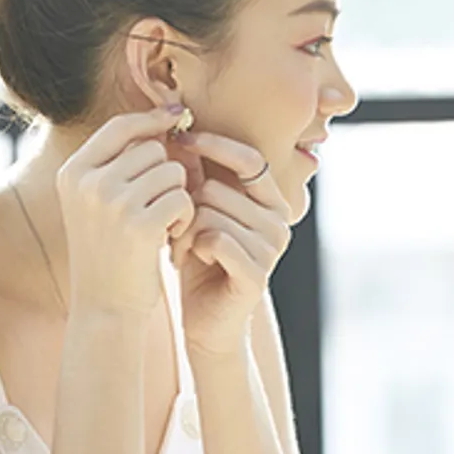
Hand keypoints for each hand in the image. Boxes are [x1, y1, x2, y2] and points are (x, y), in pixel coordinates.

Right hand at [57, 105, 196, 316]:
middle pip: (153, 149)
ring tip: (160, 225)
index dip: (151, 120)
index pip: (119, 127)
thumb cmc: (109, 253)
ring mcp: (113, 203)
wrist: (106, 308)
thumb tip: (168, 119)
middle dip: (167, 174)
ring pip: (172, 172)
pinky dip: (184, 218)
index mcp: (73, 173)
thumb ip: (122, 163)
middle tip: (159, 206)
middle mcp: (88, 183)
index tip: (176, 118)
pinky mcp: (141, 224)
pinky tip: (168, 238)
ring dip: (178, 196)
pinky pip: (183, 198)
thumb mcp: (99, 203)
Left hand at [170, 132, 292, 355]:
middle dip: (187, 206)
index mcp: (270, 201)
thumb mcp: (198, 213)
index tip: (180, 139)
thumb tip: (178, 131)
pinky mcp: (257, 273)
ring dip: (186, 230)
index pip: (250, 159)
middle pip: (221, 189)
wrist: (207, 322)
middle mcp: (278, 221)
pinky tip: (191, 260)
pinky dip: (194, 248)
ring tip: (181, 247)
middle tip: (175, 227)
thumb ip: (197, 178)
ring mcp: (271, 249)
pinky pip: (216, 240)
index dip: (215, 145)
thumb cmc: (200, 262)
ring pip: (213, 214)